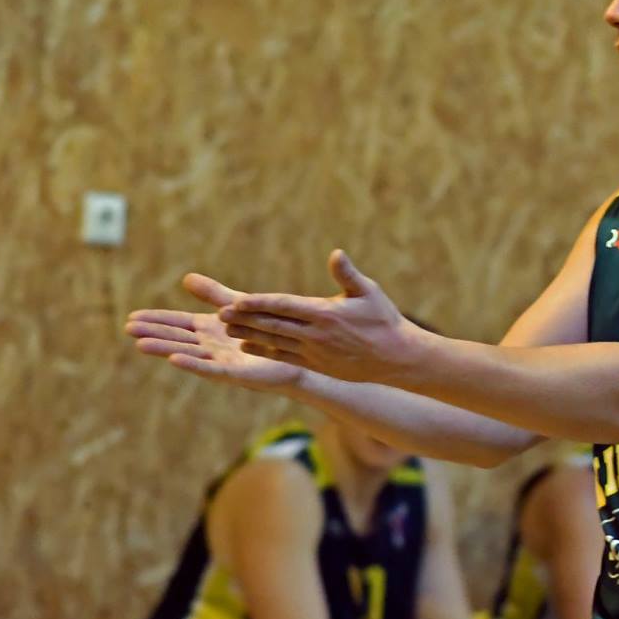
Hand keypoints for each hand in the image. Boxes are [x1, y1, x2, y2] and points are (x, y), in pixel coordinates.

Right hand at [126, 274, 302, 391]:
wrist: (298, 355)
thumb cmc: (267, 331)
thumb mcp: (236, 307)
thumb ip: (213, 294)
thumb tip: (185, 277)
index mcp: (209, 330)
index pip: (176, 324)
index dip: (155, 320)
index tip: (130, 317)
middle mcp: (211, 347)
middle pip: (176, 338)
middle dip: (152, 333)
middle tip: (126, 328)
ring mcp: (221, 361)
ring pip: (188, 354)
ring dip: (164, 349)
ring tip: (140, 344)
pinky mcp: (235, 373)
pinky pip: (210, 369)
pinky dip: (192, 364)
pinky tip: (174, 360)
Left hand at [220, 250, 424, 384]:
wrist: (397, 358)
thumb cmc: (384, 319)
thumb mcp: (369, 292)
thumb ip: (347, 274)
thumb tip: (336, 253)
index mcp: (325, 313)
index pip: (284, 306)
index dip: (259, 303)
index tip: (238, 300)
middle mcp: (316, 334)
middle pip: (273, 325)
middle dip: (246, 318)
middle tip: (220, 313)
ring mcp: (315, 352)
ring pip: (275, 342)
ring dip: (250, 334)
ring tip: (227, 328)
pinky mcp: (317, 365)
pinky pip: (284, 357)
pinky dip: (264, 351)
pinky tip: (248, 346)